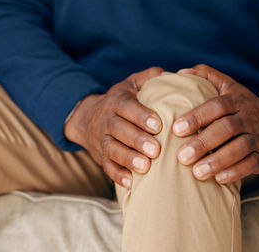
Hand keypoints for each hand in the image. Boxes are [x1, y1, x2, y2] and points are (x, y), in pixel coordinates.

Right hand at [65, 67, 164, 188]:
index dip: (141, 115)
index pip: (127, 107)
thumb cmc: (121, 100)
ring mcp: (102, 139)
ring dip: (128, 159)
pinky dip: (118, 176)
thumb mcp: (131, 83)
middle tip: (156, 149)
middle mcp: (106, 120)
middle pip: (119, 130)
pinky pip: (106, 167)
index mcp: (117, 101)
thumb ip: (151, 77)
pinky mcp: (100, 157)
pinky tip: (131, 183)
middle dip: (137, 140)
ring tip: (145, 168)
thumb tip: (171, 75)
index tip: (158, 124)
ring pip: (111, 150)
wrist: (86, 118)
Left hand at [173, 65, 258, 183]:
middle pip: (227, 128)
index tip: (176, 129)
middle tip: (182, 157)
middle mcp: (248, 118)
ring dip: (218, 161)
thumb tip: (180, 72)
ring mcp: (258, 138)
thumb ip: (206, 76)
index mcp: (236, 101)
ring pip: (240, 148)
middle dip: (204, 143)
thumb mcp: (229, 87)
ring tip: (197, 173)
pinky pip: (251, 165)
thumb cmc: (242, 106)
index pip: (217, 105)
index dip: (198, 116)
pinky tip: (219, 180)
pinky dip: (235, 172)